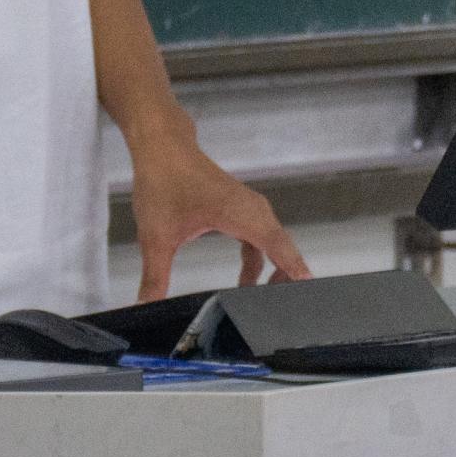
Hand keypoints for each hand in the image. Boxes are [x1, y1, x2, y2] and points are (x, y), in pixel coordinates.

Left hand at [128, 139, 309, 299]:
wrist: (162, 146)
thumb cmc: (164, 181)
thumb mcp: (156, 235)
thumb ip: (155, 275)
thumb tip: (146, 306)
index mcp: (239, 213)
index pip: (276, 245)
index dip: (293, 268)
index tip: (310, 288)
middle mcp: (251, 209)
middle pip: (281, 246)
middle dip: (286, 277)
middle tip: (286, 311)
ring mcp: (248, 206)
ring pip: (271, 242)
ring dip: (273, 269)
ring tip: (266, 302)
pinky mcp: (239, 207)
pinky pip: (260, 237)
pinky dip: (259, 258)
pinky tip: (246, 281)